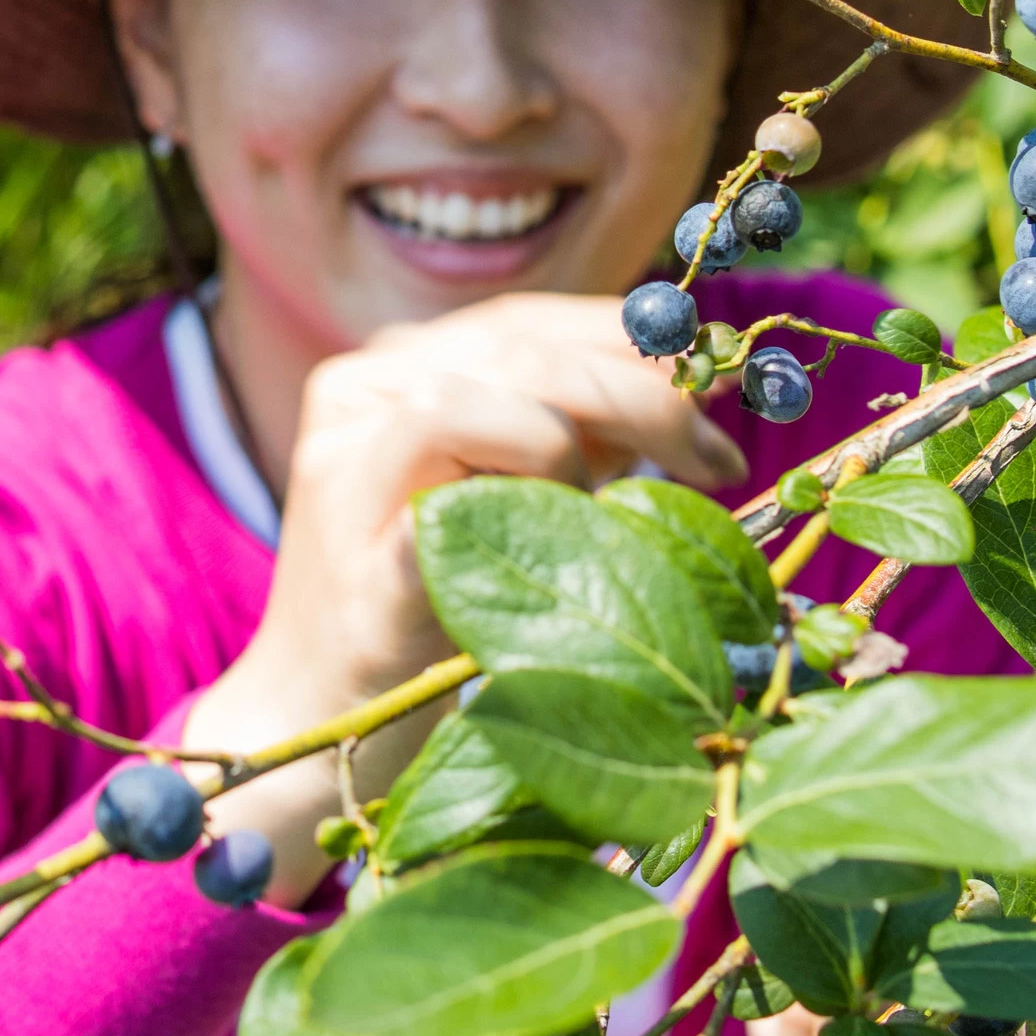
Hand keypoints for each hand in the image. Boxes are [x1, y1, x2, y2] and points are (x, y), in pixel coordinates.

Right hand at [182, 294, 745, 901]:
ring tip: (619, 518)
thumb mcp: (510, 487)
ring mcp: (347, 475)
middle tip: (719, 455)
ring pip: (487, 401)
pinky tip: (576, 554)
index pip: (525, 322)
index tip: (719, 373)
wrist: (316, 714)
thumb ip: (578, 427)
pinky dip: (530, 519)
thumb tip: (698, 372)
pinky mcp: (364, 567)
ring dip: (578, 454)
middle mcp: (357, 397)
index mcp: (391, 370)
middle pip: (519, 352)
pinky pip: (459, 511)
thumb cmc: (431, 600)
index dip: (629, 337)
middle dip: (641, 395)